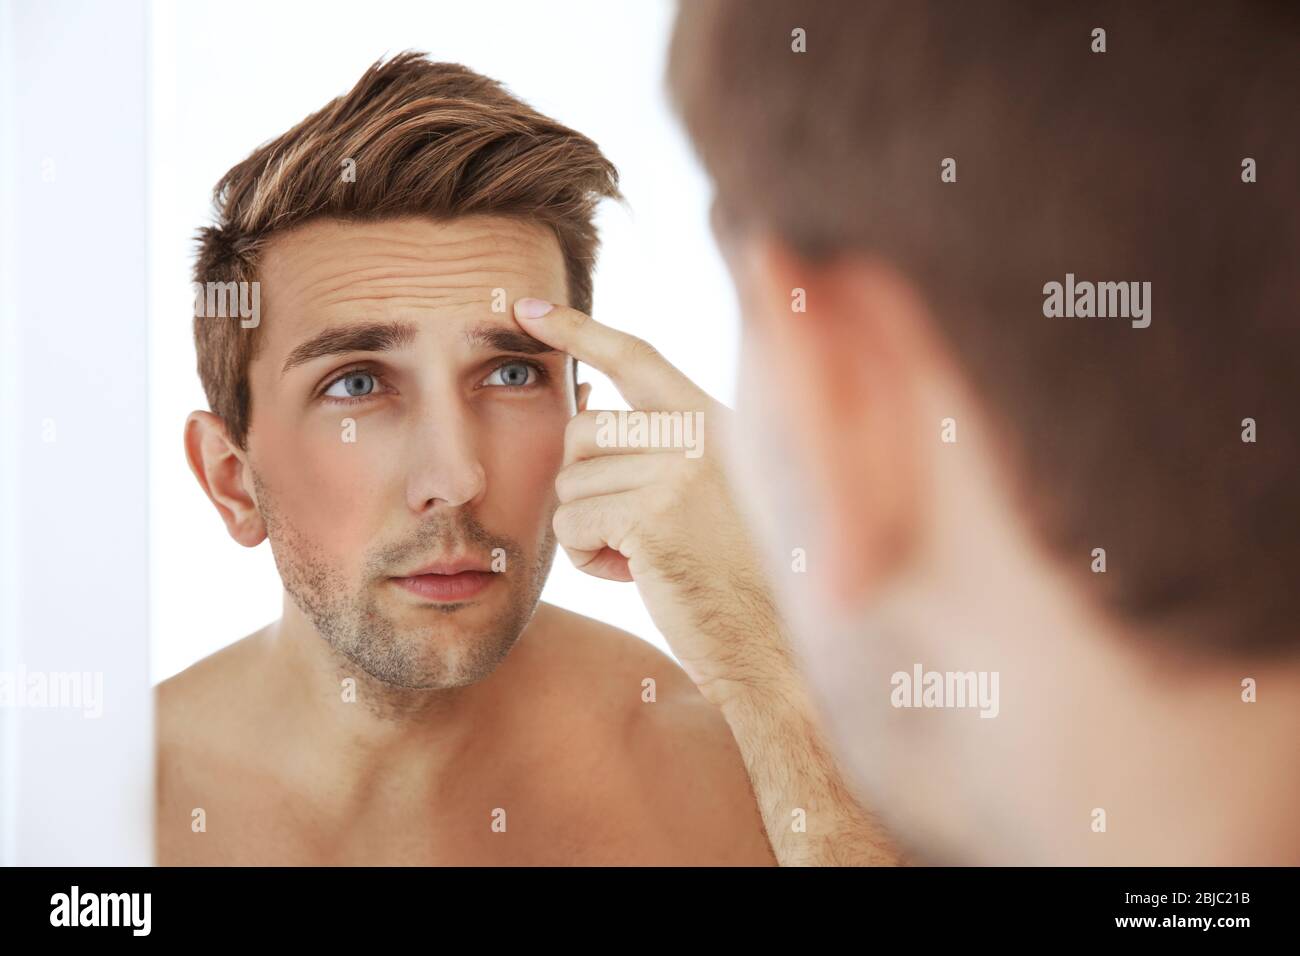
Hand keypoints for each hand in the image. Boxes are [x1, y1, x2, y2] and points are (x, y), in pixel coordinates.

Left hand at [513, 298, 791, 707]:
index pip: (636, 354)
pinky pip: (572, 525)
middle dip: (583, 482)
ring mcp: (680, 470)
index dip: (579, 328)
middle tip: (628, 526)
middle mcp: (701, 432)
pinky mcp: (654, 516)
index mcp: (716, 419)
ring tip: (644, 554)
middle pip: (582, 430)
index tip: (527, 306)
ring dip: (589, 529)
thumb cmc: (734, 574)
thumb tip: (580, 405)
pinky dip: (588, 558)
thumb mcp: (706, 490)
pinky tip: (637, 574)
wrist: (773, 644)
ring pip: (570, 484)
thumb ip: (654, 445)